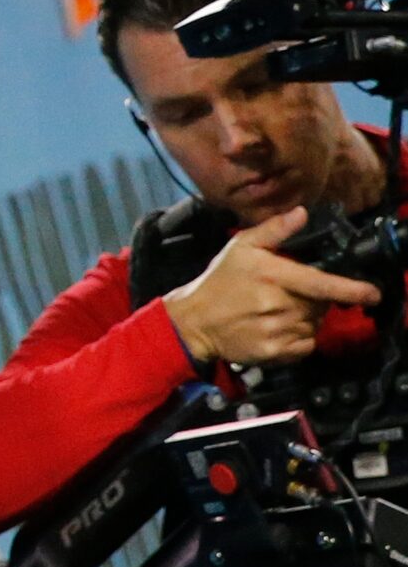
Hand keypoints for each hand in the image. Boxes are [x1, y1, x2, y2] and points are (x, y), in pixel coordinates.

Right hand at [163, 208, 381, 366]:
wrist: (194, 320)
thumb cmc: (220, 281)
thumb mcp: (241, 247)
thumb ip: (275, 229)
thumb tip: (302, 213)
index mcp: (272, 276)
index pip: (321, 284)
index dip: (351, 289)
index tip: (372, 293)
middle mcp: (277, 305)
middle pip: (320, 305)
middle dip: (314, 299)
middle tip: (290, 294)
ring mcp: (276, 331)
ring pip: (314, 325)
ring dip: (306, 318)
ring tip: (279, 311)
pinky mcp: (275, 353)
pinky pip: (306, 345)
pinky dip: (300, 338)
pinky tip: (279, 328)